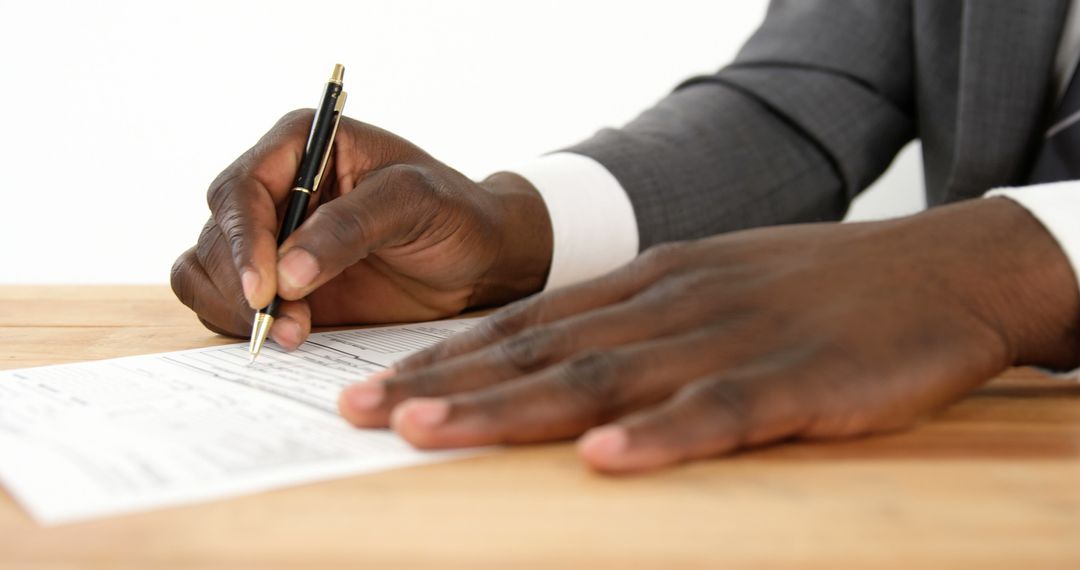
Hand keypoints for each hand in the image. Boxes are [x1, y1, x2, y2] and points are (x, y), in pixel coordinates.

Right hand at [171, 110, 551, 347]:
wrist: (477, 260)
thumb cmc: (454, 214)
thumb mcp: (414, 203)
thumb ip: (351, 227)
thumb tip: (286, 272)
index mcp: (301, 143)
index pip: (242, 189)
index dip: (244, 241)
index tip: (265, 289)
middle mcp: (275, 186)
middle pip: (217, 234)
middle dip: (243, 284)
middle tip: (287, 324)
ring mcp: (271, 237)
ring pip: (209, 271)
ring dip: (238, 309)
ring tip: (295, 333)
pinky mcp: (277, 282)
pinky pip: (226, 302)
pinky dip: (243, 324)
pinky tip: (291, 334)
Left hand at [338, 198, 1079, 472]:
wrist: (940, 268)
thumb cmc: (813, 289)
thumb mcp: (711, 288)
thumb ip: (637, 325)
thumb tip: (563, 371)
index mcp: (650, 284)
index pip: (529, 323)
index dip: (449, 358)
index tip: (379, 388)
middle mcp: (672, 304)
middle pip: (542, 350)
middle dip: (446, 385)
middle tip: (362, 413)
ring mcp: (731, 339)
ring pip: (605, 376)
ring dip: (513, 405)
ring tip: (432, 429)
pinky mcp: (799, 380)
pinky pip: (720, 410)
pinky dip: (661, 434)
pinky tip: (606, 457)